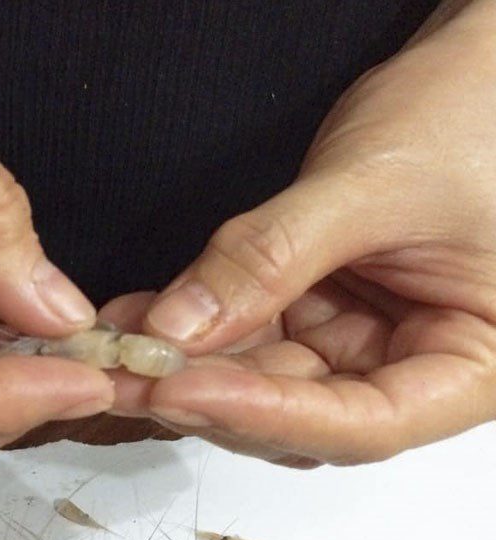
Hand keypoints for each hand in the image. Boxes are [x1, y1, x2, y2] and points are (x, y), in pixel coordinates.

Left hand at [109, 0, 495, 467]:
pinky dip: (188, 328)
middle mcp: (404, 369)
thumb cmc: (467, 118)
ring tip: (116, 350)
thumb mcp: (374, 187)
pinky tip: (137, 318)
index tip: (182, 391)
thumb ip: (276, 258)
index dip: (267, 416)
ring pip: (258, 381)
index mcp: (470, 365)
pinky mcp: (307, 315)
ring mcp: (350, 344)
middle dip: (206, 396)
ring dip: (184, 367)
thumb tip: (180, 327)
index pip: (365, 424)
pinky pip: (241, 334)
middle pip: (298, 415)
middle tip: (126, 377)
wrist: (466, 79)